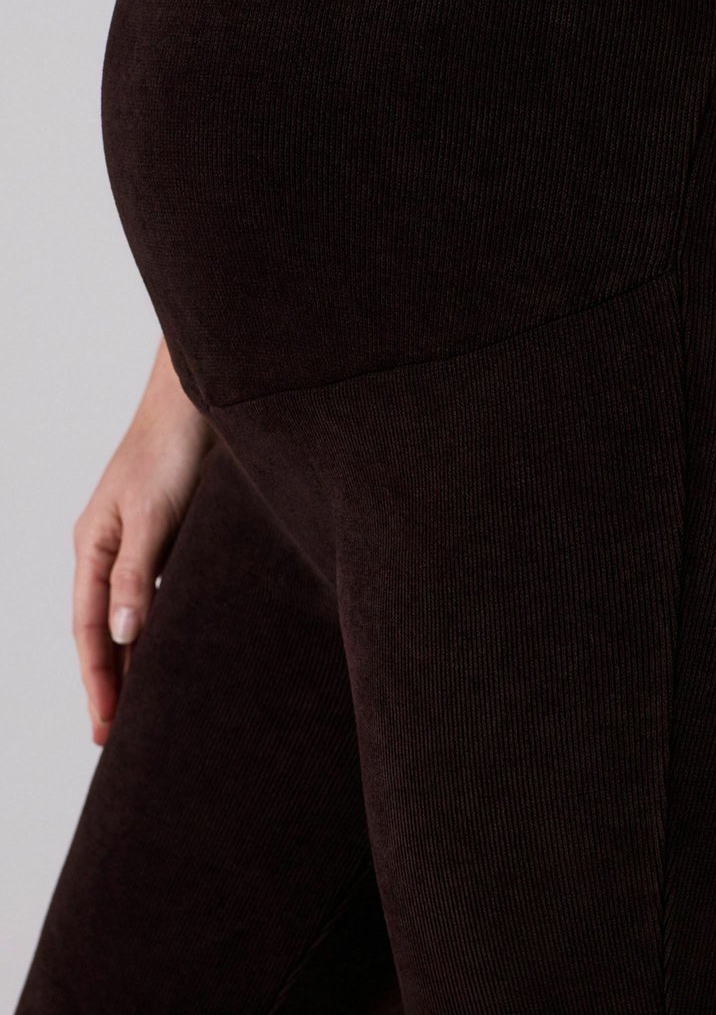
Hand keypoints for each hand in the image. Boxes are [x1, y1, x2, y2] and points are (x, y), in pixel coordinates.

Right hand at [72, 338, 214, 746]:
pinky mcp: (173, 534)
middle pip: (106, 630)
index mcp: (93, 546)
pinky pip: (162, 594)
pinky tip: (181, 648)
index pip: (90, 631)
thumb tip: (125, 636)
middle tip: (120, 737)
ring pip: (134, 615)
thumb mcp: (151, 514)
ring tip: (148, 708)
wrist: (203, 400)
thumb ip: (137, 575)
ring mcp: (141, 543)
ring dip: (138, 659)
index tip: (105, 730)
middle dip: (111, 682)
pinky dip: (165, 626)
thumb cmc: (169, 448)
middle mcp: (111, 550)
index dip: (98, 682)